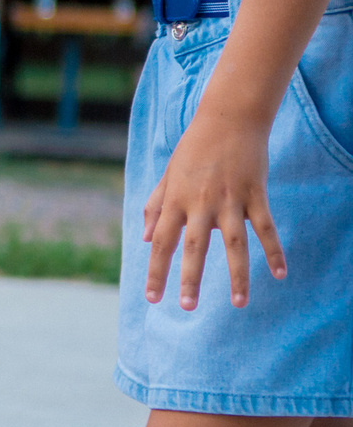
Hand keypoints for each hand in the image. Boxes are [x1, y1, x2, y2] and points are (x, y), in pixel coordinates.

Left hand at [144, 111, 284, 310]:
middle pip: (193, 247)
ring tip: (239, 304)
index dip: (156, 270)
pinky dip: (274, 251)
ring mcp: (229, 199)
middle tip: (187, 307)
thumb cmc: (193, 149)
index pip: (161, 242)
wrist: (227, 119)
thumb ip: (155, 206)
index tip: (153, 297)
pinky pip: (266, 228)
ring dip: (237, 275)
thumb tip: (146, 238)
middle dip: (189, 279)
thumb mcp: (167, 175)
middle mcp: (199, 203)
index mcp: (174, 200)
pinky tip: (280, 274)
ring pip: (234, 244)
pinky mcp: (255, 194)